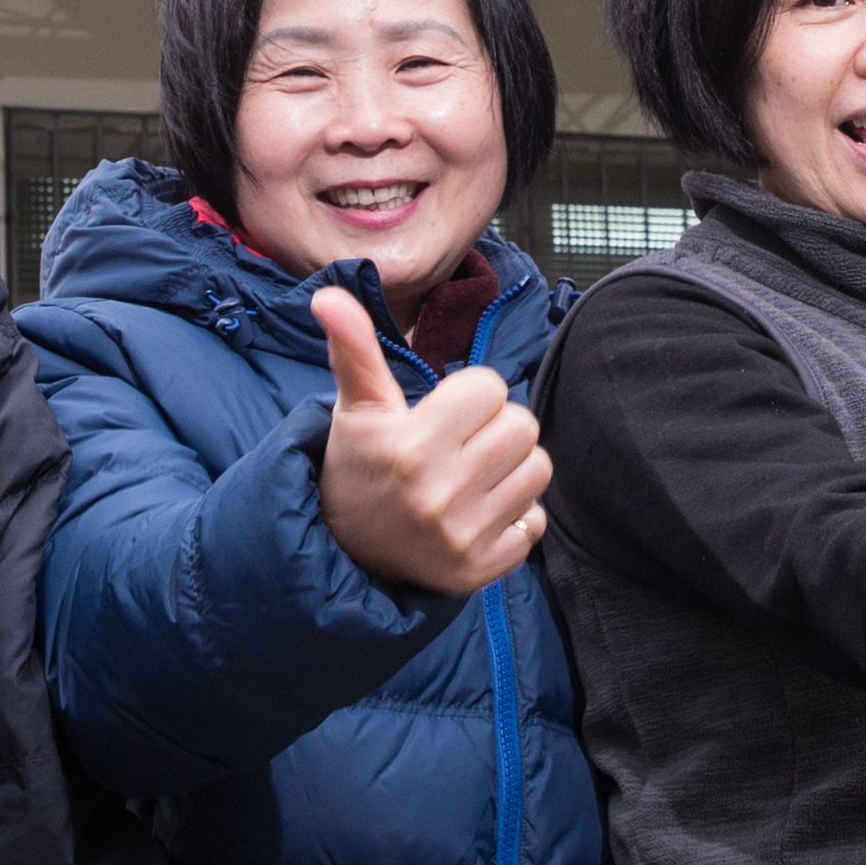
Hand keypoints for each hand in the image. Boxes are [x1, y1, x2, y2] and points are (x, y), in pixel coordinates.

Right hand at [310, 287, 549, 598]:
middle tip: (461, 444)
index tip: (443, 414)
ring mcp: (464, 536)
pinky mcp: (483, 570)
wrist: (345, 552)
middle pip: (523, 426)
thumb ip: (354, 349)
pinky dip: (514, 516)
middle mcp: (439, 493)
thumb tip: (328, 294)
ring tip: (473, 476)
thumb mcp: (356, 409)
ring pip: (537, 470)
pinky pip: (535, 522)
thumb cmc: (359, 466)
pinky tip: (477, 515)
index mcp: (411, 446)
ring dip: (511, 469)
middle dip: (496, 428)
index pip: (490, 388)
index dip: (470, 395)